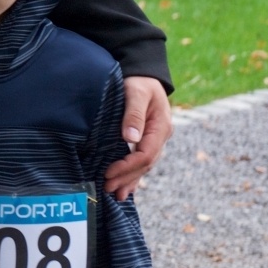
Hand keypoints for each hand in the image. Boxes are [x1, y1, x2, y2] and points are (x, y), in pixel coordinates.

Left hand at [103, 76, 171, 199]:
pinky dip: (134, 173)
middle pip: (145, 164)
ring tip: (116, 195)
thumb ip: (134, 114)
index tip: (108, 172)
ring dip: (131, 180)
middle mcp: (160, 136)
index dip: (127, 166)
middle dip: (127, 178)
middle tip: (107, 189)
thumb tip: (131, 139)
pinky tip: (127, 186)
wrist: (144, 72)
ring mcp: (155, 138)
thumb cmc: (138, 80)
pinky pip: (142, 160)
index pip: (145, 154)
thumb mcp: (136, 92)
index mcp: (160, 127)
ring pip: (144, 165)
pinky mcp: (147, 138)